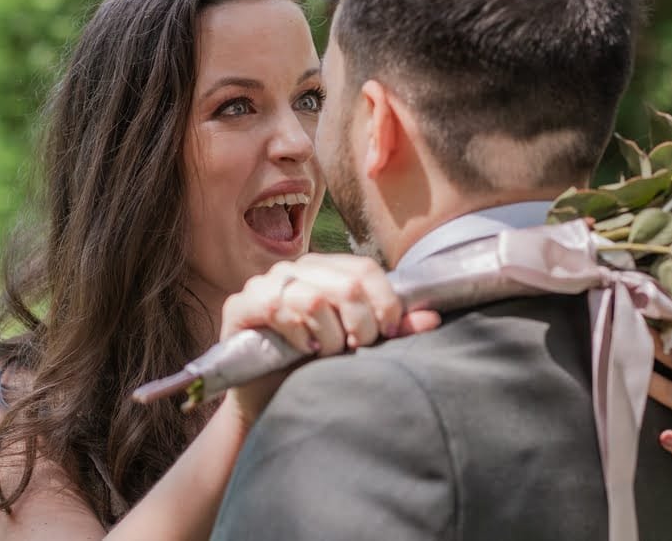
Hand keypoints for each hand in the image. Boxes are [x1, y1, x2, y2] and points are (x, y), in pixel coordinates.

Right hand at [220, 253, 440, 424]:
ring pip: (313, 299)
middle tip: (356, 350)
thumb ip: (392, 330)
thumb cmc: (315, 369)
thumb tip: (432, 318)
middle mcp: (295, 269)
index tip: (388, 333)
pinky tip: (301, 351)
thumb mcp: (359, 347)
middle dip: (360, 326)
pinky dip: (297, 334)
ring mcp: (264, 284)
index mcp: (326, 269)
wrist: (270, 403)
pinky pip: (277, 308)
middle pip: (345, 285)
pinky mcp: (239, 305)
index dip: (385, 302)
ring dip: (328, 337)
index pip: (365, 269)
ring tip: (325, 353)